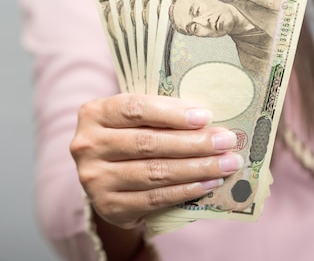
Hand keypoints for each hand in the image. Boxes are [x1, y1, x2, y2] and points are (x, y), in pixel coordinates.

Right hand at [70, 93, 242, 229]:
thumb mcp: (132, 120)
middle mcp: (88, 145)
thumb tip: (206, 118)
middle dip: (193, 142)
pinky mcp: (108, 206)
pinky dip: (185, 190)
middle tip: (225, 142)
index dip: (171, 113)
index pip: (134, 109)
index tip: (205, 117)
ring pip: (154, 172)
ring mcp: (95, 178)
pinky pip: (154, 198)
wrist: (104, 179)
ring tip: (226, 164)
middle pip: (147, 143)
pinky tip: (208, 183)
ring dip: (196, 168)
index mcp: (93, 114)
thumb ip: (158, 113)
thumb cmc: (127, 138)